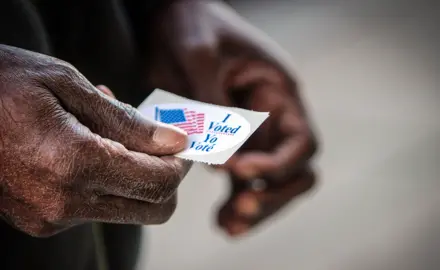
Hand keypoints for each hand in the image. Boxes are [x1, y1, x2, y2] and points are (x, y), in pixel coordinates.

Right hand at [0, 45, 190, 236]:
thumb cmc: (3, 84)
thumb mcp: (68, 85)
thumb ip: (127, 122)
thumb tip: (174, 143)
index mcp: (74, 163)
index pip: (157, 183)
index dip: (180, 166)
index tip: (184, 145)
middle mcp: (63, 202)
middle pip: (151, 209)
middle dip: (166, 179)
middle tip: (162, 145)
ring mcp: (50, 217)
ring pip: (126, 209)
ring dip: (134, 176)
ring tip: (112, 133)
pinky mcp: (41, 220)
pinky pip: (95, 207)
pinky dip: (107, 181)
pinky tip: (91, 147)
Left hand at [144, 0, 317, 235]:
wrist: (171, 16)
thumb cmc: (191, 25)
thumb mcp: (200, 57)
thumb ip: (212, 108)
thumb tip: (220, 163)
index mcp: (278, 92)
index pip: (300, 142)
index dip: (277, 165)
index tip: (239, 171)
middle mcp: (272, 116)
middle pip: (293, 171)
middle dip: (272, 195)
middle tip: (240, 211)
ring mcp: (253, 131)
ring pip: (268, 181)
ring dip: (253, 207)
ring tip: (227, 226)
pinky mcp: (230, 140)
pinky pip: (241, 177)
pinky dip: (234, 199)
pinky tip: (221, 219)